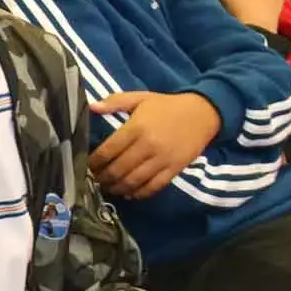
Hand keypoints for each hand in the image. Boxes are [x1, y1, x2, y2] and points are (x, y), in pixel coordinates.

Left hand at [87, 91, 221, 198]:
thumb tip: (92, 107)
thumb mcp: (141, 98)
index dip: (94, 162)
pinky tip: (129, 193)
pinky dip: (138, 193)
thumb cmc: (167, 105)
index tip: (87, 166)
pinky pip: (153, 187)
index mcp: (136, 128)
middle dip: (103, 178)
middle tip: (96, 179)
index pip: (108, 151)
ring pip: (133, 181)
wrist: (203, 112)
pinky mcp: (174, 169)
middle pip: (118, 170)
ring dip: (117, 188)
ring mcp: (161, 159)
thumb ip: (115, 102)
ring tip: (109, 187)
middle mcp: (147, 146)